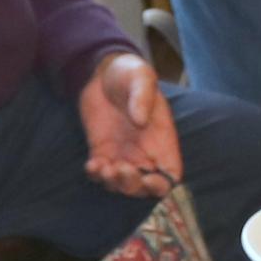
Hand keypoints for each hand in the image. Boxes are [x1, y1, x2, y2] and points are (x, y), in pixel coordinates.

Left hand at [78, 50, 183, 200]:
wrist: (102, 72)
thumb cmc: (130, 74)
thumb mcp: (141, 78)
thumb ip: (142, 97)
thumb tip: (140, 120)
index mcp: (161, 141)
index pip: (169, 175)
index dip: (162, 185)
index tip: (148, 179)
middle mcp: (143, 153)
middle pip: (144, 187)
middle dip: (132, 187)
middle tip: (120, 169)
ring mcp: (121, 154)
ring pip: (120, 185)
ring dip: (113, 184)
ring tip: (104, 168)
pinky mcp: (101, 151)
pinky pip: (99, 173)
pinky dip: (95, 175)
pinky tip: (91, 164)